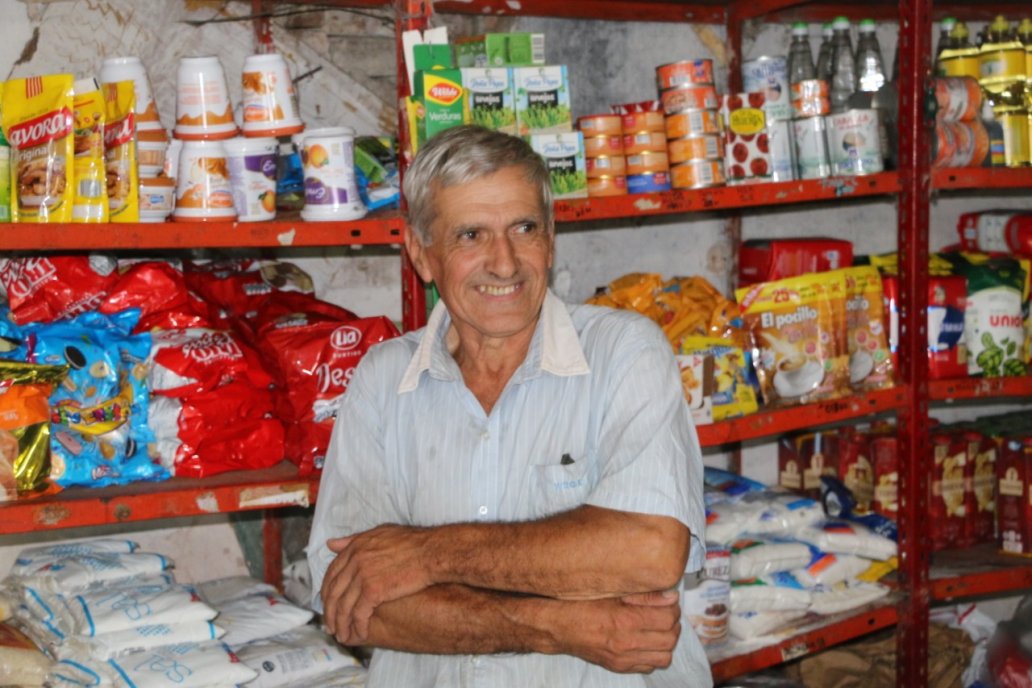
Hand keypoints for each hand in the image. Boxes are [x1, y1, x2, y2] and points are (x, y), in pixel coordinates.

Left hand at [320, 524, 434, 645]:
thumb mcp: (381, 533)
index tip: (328, 604)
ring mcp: (362, 575)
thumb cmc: (413, 543)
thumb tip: (331, 544)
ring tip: (342, 635)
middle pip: (333, 591)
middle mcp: (354, 560)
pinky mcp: (373, 590)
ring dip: (341, 624)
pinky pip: (359, 614)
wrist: (432, 552)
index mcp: (355, 547)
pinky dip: (358, 626)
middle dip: (330, 612)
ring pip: (343, 606)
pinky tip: (361, 634)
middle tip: (331, 625)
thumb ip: (354, 540)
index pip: (331, 573)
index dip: (328, 591)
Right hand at [556, 589, 681, 673]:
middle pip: (670, 639)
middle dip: (673, 624)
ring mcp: (623, 659)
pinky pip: (649, 666)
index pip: (668, 618)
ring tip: (657, 628)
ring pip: (664, 657)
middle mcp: (627, 643)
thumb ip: (644, 596)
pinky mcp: (619, 667)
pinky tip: (645, 641)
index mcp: (626, 620)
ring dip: (666, 642)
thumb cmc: (582, 604)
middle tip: (665, 613)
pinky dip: (654, 654)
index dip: (673, 607)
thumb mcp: (611, 592)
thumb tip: (671, 596)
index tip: (668, 600)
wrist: (558, 627)